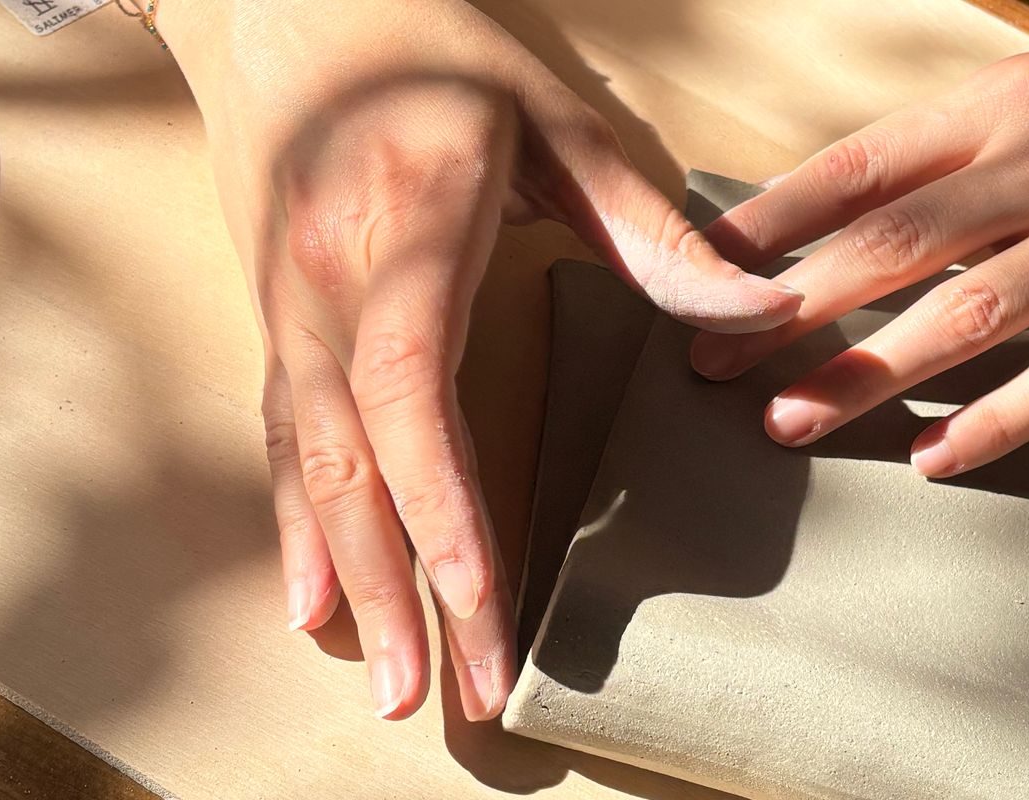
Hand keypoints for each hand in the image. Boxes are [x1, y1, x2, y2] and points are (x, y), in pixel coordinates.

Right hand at [157, 0, 802, 720]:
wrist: (278, 1)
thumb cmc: (419, 43)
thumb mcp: (547, 114)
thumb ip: (645, 225)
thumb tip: (753, 305)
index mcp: (401, 240)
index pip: (415, 402)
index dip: (446, 516)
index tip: (484, 613)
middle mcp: (325, 294)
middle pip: (358, 467)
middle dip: (403, 590)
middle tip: (442, 698)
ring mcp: (287, 312)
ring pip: (311, 469)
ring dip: (346, 581)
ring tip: (381, 682)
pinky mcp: (275, 319)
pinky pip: (283, 440)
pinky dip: (296, 527)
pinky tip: (308, 598)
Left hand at [690, 52, 1028, 477]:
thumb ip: (942, 159)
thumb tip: (823, 223)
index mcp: (1005, 106)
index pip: (860, 166)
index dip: (771, 224)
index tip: (700, 275)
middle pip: (897, 243)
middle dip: (792, 310)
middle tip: (714, 361)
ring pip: (972, 314)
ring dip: (869, 375)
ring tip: (790, 421)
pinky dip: (1000, 422)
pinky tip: (933, 458)